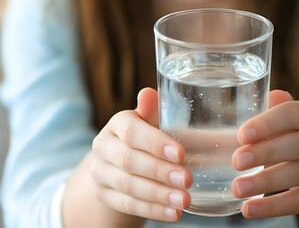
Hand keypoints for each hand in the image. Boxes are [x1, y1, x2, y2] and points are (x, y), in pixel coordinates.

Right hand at [91, 88, 192, 221]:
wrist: (122, 162)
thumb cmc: (147, 137)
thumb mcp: (151, 122)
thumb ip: (152, 111)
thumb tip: (149, 93)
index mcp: (117, 124)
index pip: (131, 131)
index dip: (155, 143)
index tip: (181, 154)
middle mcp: (103, 147)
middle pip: (129, 161)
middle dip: (160, 172)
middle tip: (187, 180)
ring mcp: (101, 173)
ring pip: (128, 186)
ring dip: (159, 195)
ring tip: (184, 200)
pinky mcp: (104, 195)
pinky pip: (128, 205)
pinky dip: (152, 210)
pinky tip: (173, 213)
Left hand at [231, 90, 298, 217]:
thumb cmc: (295, 141)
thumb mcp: (287, 125)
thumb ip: (274, 112)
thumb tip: (269, 95)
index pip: (292, 114)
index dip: (267, 124)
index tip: (241, 135)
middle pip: (296, 145)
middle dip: (263, 153)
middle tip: (236, 161)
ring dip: (265, 182)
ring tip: (237, 188)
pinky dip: (273, 207)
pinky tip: (249, 209)